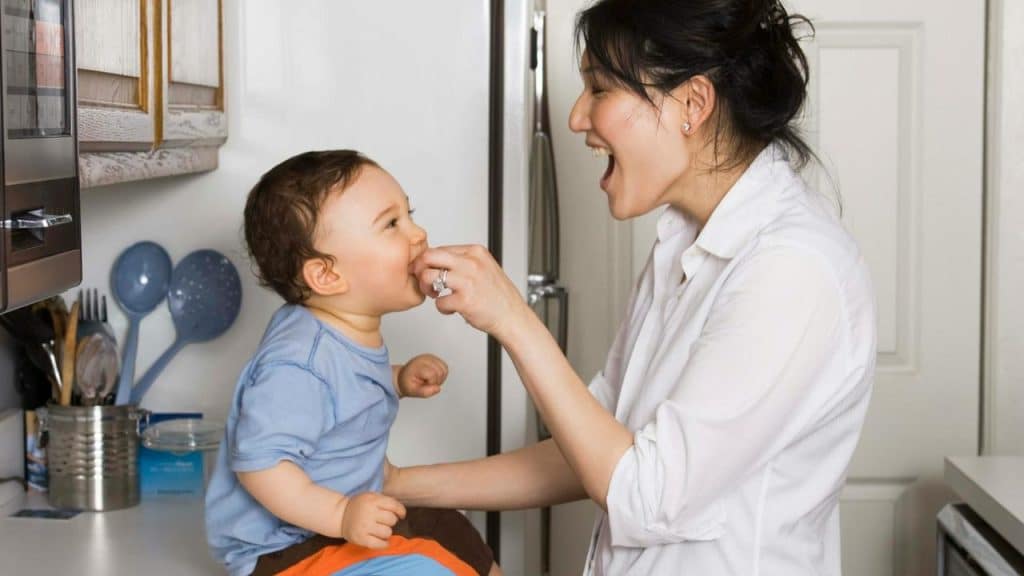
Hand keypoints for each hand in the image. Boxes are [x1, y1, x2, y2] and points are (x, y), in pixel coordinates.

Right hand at [339, 492, 406, 548]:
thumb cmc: (360, 505)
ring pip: (387, 533)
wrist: (340, 515)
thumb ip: (385, 501)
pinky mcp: (361, 539)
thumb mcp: (371, 496)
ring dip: (387, 532)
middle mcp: (368, 513)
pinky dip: (384, 544)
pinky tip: (383, 541)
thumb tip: (401, 511)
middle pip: (392, 520)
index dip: (401, 511)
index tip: (401, 515)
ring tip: (381, 530)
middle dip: (391, 521)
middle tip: (385, 521)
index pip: (394, 506)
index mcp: (372, 501)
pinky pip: (379, 544)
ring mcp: (364, 527)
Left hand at [398, 354, 447, 397]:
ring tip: (430, 380)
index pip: (433, 374)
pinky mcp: (435, 358)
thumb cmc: (407, 383)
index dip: (431, 383)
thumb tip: (438, 388)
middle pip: (440, 372)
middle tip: (426, 383)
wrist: (403, 376)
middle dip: (436, 381)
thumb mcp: (412, 391)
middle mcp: (424, 358)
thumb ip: (425, 392)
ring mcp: (430, 357)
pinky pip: (445, 367)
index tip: (423, 384)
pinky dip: (442, 374)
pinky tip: (434, 377)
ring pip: (445, 369)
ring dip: (440, 378)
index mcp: (417, 365)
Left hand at [411, 245, 532, 341]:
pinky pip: (439, 302)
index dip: (429, 262)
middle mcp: (471, 263)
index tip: (427, 271)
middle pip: (429, 256)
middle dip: (420, 269)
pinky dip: (442, 308)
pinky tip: (452, 308)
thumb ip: (463, 261)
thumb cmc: (499, 296)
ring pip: (428, 277)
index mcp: (475, 252)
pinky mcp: (464, 300)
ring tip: (436, 295)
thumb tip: (437, 260)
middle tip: (423, 280)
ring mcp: (467, 281)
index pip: (440, 249)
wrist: (513, 317)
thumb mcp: (485, 267)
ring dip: (427, 288)